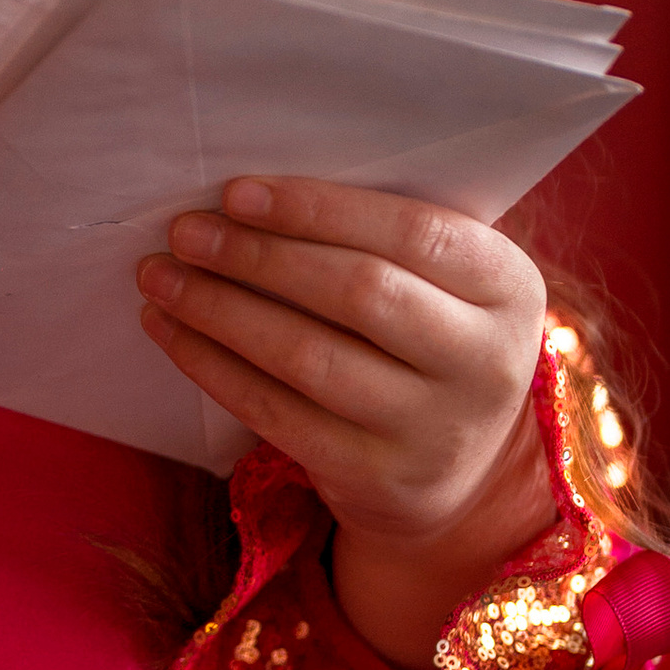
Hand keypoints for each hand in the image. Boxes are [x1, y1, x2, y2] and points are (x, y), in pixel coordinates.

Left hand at [138, 178, 553, 669]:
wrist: (459, 469)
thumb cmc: (428, 339)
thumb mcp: (442, 284)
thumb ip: (379, 238)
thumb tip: (249, 196)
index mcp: (508, 286)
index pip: (413, 234)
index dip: (317, 210)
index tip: (234, 192)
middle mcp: (486, 360)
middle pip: (359, 292)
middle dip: (257, 256)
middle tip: (184, 232)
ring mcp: (431, 427)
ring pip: (308, 356)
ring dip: (219, 310)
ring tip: (160, 278)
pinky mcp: (376, 477)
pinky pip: (277, 413)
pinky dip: (214, 367)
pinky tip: (172, 333)